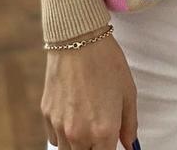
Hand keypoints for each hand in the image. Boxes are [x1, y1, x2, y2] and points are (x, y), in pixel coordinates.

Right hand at [41, 26, 137, 149]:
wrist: (77, 39)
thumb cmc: (107, 62)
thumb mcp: (128, 91)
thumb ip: (130, 123)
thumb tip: (129, 144)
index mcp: (103, 131)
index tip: (113, 144)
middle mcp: (79, 135)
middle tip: (101, 136)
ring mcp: (60, 127)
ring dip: (79, 145)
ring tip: (88, 124)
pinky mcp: (46, 116)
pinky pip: (55, 138)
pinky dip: (64, 135)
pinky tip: (73, 116)